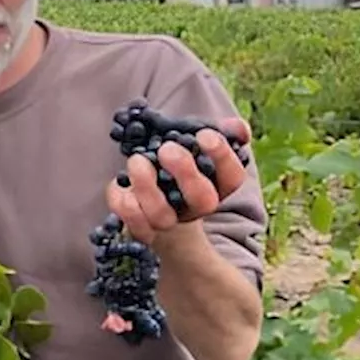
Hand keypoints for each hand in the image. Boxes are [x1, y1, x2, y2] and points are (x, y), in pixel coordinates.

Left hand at [108, 116, 250, 243]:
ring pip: (162, 215)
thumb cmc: (180, 166)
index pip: (233, 177)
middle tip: (167, 148)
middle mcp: (196, 208)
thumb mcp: (198, 146)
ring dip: (147, 186)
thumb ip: (221, 133)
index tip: (205, 135)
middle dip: (187, 173)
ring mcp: (169, 222)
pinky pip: (134, 225)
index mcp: (217, 187)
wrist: (156, 199)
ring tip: (136, 160)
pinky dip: (124, 203)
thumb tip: (238, 128)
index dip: (222, 157)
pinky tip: (120, 184)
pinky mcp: (143, 231)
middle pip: (203, 201)